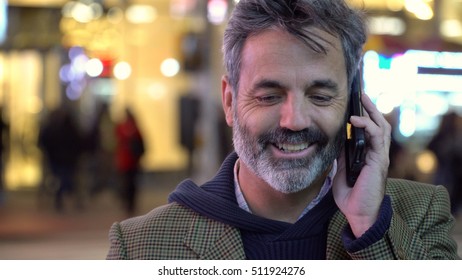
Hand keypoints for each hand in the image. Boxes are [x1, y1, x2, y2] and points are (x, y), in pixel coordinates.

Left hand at [332, 93, 390, 237]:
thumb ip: (341, 156)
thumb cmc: (351, 195)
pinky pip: (377, 137)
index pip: (370, 130)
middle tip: (362, 93)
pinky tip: (357, 119)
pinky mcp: (379, 160)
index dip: (365, 116)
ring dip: (372, 111)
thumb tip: (335, 142)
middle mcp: (377, 153)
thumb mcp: (340, 171)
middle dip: (371, 108)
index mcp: (368, 155)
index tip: (355, 103)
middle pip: (379, 124)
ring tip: (363, 98)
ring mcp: (380, 156)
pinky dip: (368, 126)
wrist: (357, 213)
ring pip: (382, 127)